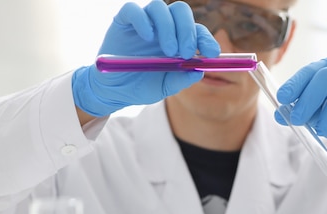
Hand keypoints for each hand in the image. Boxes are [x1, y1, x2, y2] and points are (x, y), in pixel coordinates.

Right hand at [72, 1, 219, 116]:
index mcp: (178, 40)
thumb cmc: (142, 86)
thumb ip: (181, 79)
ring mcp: (144, 22)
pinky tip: (147, 37)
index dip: (206, 39)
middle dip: (187, 30)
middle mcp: (163, 27)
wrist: (114, 91)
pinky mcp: (124, 20)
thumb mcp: (165, 87)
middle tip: (185, 52)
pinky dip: (142, 20)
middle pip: (181, 12)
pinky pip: (133, 9)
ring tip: (169, 51)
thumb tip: (199, 71)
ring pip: (159, 7)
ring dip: (168, 27)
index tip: (212, 53)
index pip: (197, 31)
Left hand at [276, 55, 326, 162]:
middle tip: (298, 118)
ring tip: (321, 130)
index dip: (295, 84)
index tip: (282, 98)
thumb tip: (279, 115)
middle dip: (309, 98)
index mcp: (325, 69)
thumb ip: (299, 114)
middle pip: (325, 76)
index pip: (308, 72)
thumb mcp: (315, 117)